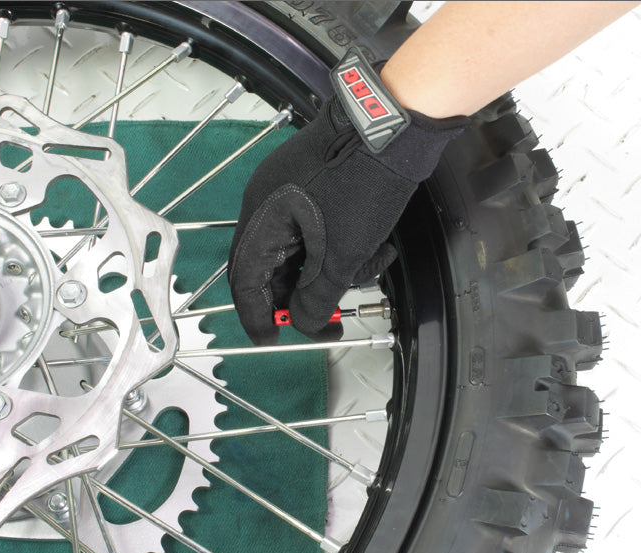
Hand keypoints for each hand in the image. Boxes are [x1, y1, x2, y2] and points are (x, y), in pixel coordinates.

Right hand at [229, 91, 466, 345]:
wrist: (395, 125)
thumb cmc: (363, 183)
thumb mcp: (341, 252)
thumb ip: (317, 296)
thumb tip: (302, 321)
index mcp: (262, 220)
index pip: (245, 280)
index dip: (257, 315)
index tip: (271, 339)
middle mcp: (267, 204)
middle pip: (274, 268)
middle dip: (304, 296)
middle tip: (328, 319)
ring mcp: (290, 192)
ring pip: (301, 250)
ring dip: (331, 270)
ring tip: (368, 268)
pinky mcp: (314, 186)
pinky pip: (317, 229)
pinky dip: (339, 248)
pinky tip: (374, 249)